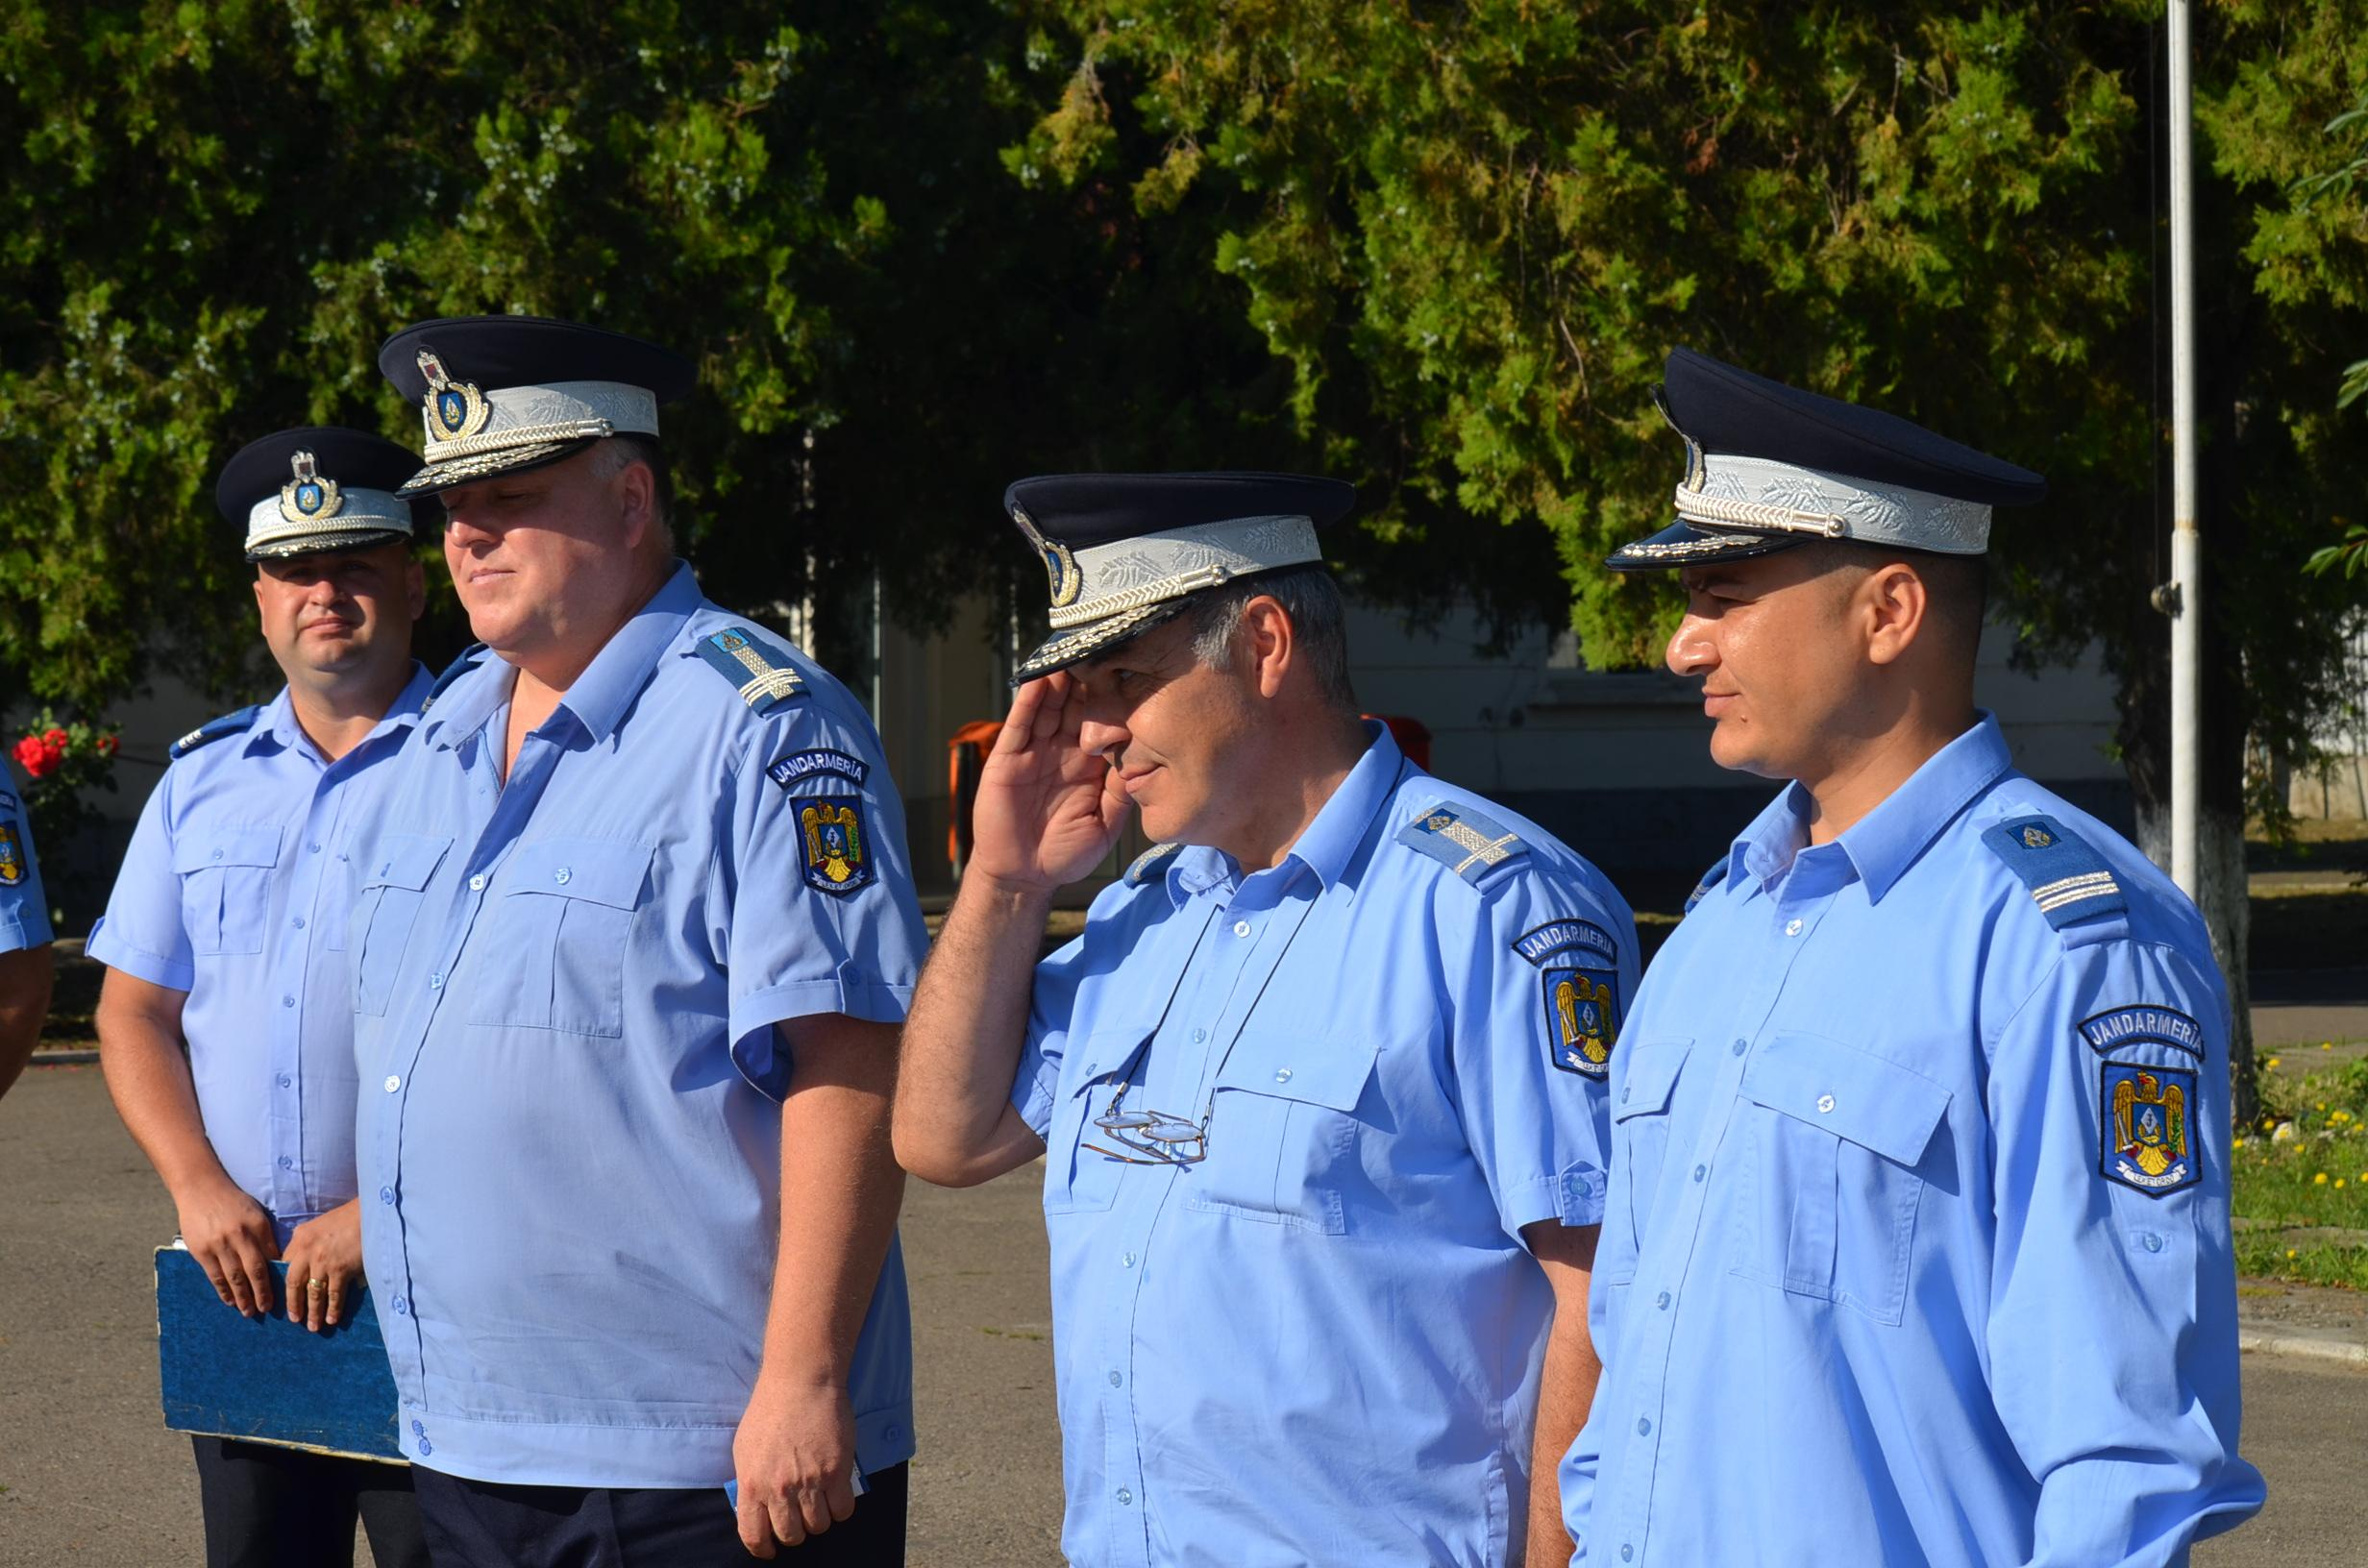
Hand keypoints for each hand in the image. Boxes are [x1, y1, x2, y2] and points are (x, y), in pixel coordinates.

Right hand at [173, 1176, 278, 1318]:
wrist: (201, 1189)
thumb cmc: (232, 1202)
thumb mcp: (255, 1214)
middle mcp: (240, 1236)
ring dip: (243, 1297)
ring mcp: (219, 1245)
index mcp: (258, 1226)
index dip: (277, 1277)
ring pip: (234, 1277)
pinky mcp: (201, 1251)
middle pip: (255, 1271)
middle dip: (262, 1293)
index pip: (271, 1257)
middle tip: (267, 1309)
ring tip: (249, 1311)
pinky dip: (223, 1291)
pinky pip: (215, 1276)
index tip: (283, 1292)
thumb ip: (264, 1237)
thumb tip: (275, 1262)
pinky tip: (230, 1301)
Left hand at [279, 1199, 364, 1332]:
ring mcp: (323, 1262)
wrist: (372, 1212)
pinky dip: (333, 1309)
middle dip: (294, 1305)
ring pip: (314, 1294)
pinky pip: (334, 1295)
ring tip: (314, 1326)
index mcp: (299, 1238)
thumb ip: (308, 1243)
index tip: (284, 1298)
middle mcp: (307, 1251)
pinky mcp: (341, 1269)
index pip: (284, 1266)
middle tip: (295, 1320)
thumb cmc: (349, 1218)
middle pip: (294, 1284)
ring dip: (313, 1312)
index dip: (283, 1285)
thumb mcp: (320, 1225)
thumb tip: (306, 1265)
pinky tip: (333, 1319)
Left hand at [732, 1370, 857, 1557]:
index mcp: (752, 1484)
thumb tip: (754, 1507)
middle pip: (791, 1535)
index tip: (770, 1549)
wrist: (801, 1382)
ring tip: (820, 1500)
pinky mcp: (837, 1472)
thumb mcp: (744, 1448)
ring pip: (819, 1526)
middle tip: (800, 1516)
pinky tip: (837, 1494)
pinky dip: (841, 1507)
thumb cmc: (770, 1410)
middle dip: (796, 1532)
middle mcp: (780, 1489)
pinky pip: (843, 1510)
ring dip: (820, 1518)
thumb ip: (749, 1481)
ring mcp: (810, 1482)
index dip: (763, 1549)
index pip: (754, 1536)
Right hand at [966, 673, 1130, 892]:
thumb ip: (1121, 792)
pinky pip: (1019, 724)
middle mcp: (1062, 751)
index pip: (1105, 723)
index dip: (1116, 698)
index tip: (1134, 670)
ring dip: (1059, 680)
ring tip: (1072, 651)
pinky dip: (1027, 700)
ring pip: (1048, 707)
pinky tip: (1038, 679)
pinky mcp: (1008, 758)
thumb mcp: (1105, 823)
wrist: (1024, 876)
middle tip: (1104, 645)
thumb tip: (1147, 759)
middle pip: (1076, 706)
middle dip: (1088, 678)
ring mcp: (1034, 752)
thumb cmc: (1066, 854)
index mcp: (1089, 765)